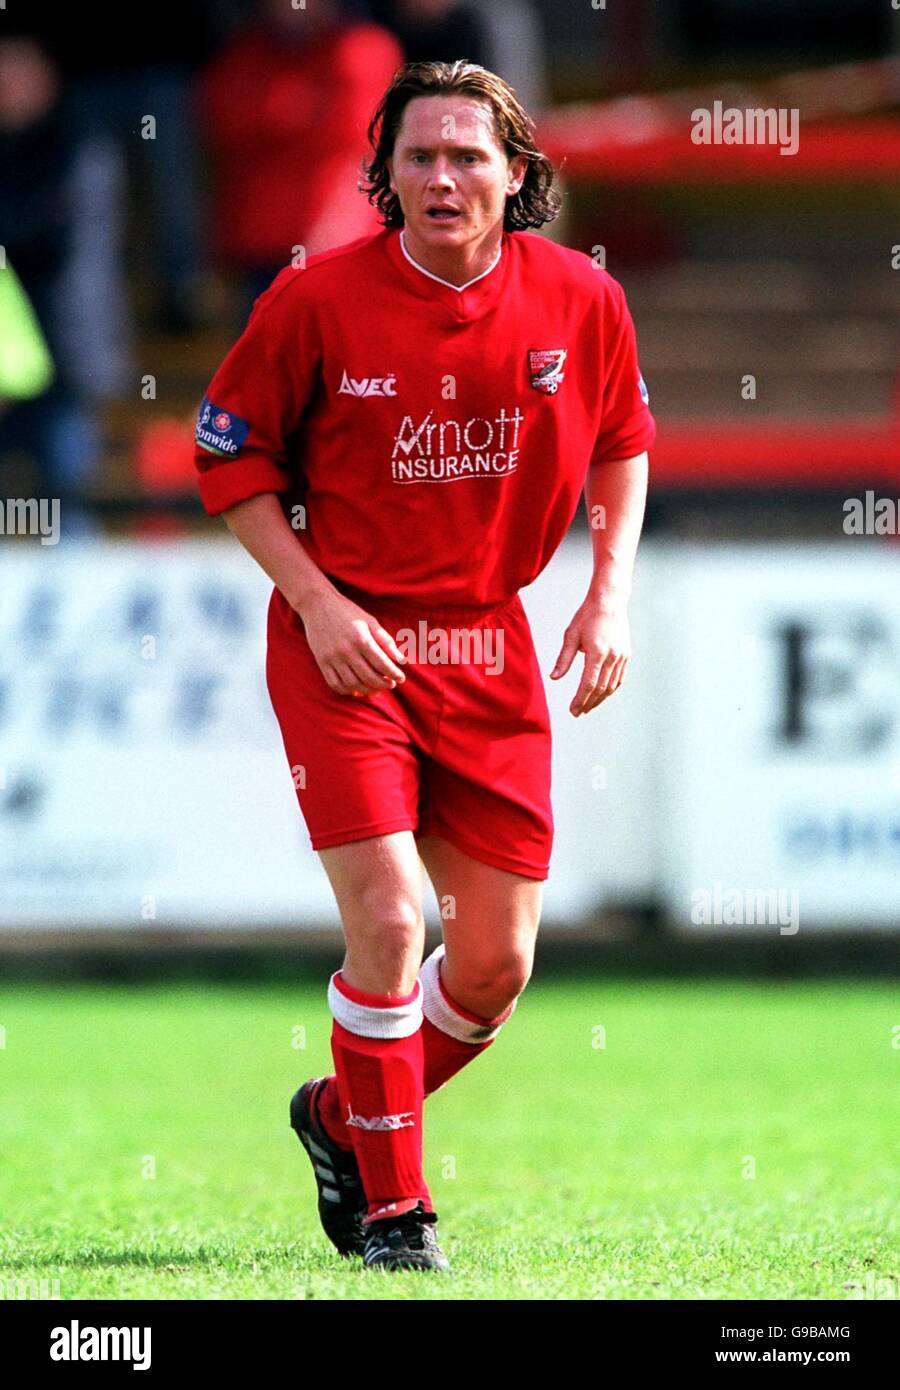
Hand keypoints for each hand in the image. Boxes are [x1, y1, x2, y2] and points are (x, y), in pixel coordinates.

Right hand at [296, 587, 407, 698]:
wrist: (317, 605)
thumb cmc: (347, 612)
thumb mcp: (370, 621)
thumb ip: (385, 640)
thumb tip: (401, 659)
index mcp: (361, 639)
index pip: (382, 663)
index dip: (394, 674)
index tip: (401, 678)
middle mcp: (346, 650)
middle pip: (368, 677)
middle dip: (383, 684)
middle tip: (391, 684)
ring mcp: (332, 658)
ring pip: (352, 684)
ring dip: (368, 690)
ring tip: (377, 688)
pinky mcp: (322, 662)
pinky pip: (335, 684)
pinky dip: (347, 691)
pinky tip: (357, 689)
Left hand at [549, 595, 629, 715]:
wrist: (609, 601)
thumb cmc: (587, 616)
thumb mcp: (571, 635)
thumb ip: (563, 659)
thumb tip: (554, 678)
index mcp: (597, 652)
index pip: (589, 683)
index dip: (580, 700)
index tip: (573, 710)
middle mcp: (612, 656)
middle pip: (601, 688)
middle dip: (588, 703)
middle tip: (578, 712)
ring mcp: (622, 656)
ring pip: (612, 686)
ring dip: (599, 699)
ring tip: (588, 707)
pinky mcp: (626, 655)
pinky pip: (619, 678)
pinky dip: (610, 689)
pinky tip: (601, 695)